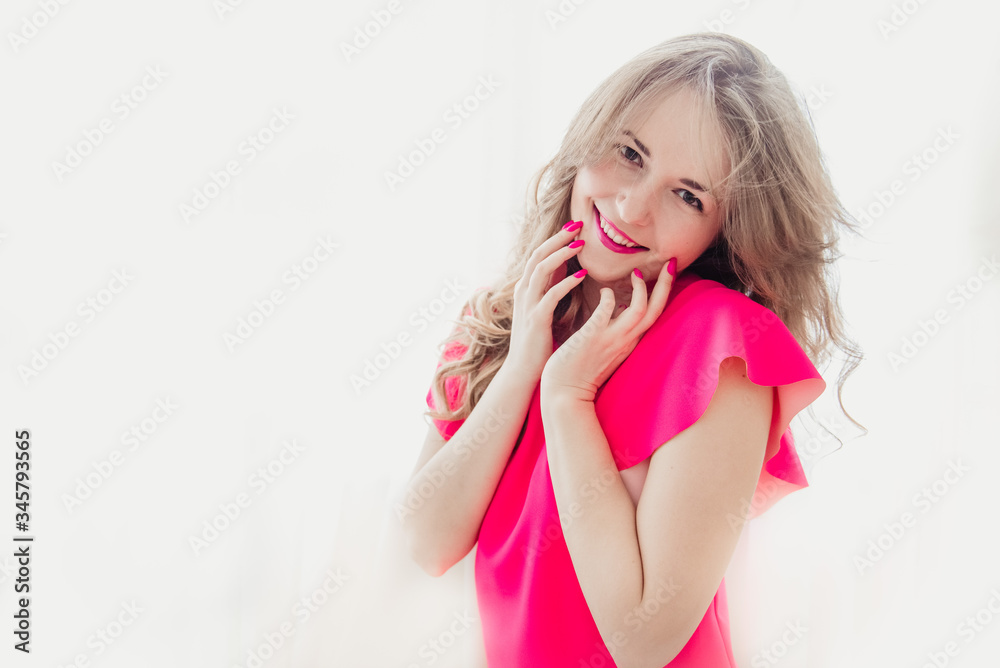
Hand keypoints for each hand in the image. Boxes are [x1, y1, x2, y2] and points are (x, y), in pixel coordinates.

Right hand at [505, 221, 588, 383]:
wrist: (523, 370)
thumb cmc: (538, 341)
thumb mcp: (544, 308)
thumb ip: (553, 288)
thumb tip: (570, 268)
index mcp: (526, 288)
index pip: (539, 254)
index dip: (556, 238)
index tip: (576, 225)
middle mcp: (523, 291)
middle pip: (538, 254)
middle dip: (558, 237)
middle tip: (579, 223)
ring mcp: (528, 304)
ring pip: (541, 269)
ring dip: (561, 254)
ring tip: (580, 243)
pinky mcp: (535, 319)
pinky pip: (551, 294)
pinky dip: (566, 282)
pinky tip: (582, 275)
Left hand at [540, 258, 676, 402]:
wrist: (564, 394)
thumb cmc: (580, 369)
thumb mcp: (607, 346)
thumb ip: (617, 327)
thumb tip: (623, 306)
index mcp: (629, 341)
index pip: (655, 314)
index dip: (664, 292)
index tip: (668, 271)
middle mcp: (626, 341)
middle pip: (657, 310)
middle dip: (666, 285)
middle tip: (671, 261)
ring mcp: (611, 339)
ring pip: (640, 311)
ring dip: (641, 289)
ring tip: (636, 273)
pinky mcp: (593, 337)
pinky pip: (607, 311)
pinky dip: (609, 297)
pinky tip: (603, 290)